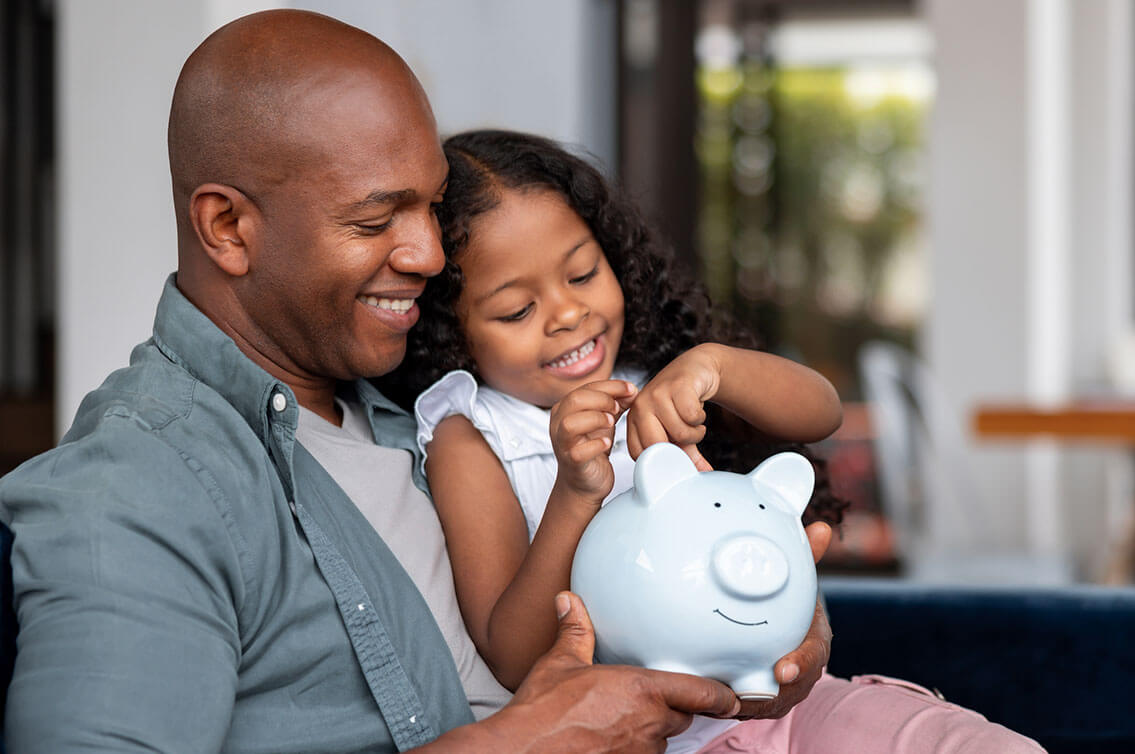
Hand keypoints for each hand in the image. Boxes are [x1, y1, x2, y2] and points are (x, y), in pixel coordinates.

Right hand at [498, 592, 740, 751]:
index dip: (721, 696)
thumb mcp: (560, 663)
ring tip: (627, 719)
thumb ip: (574, 631)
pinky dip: (635, 748)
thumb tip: (569, 601)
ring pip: (662, 740)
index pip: (699, 693)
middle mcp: (648, 723)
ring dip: (653, 730)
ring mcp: (639, 751)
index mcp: (641, 690)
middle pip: (682, 717)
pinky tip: (613, 738)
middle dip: (674, 709)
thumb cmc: (542, 710)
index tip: (731, 696)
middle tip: (658, 700)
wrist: (524, 750)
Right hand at [549, 380, 636, 500]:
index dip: (611, 386)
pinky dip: (596, 445)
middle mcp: (558, 423)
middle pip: (575, 400)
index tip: (631, 389)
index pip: (586, 388)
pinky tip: (607, 443)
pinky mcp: (571, 462)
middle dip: (602, 400)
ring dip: (595, 419)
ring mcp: (562, 443)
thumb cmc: (592, 449)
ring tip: (612, 422)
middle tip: (618, 408)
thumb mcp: (604, 421)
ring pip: (570, 423)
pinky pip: (578, 451)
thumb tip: (631, 390)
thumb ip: (615, 404)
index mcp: (565, 408)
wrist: (585, 483)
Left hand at [625, 345, 719, 470]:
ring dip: (695, 432)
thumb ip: (685, 454)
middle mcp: (640, 407)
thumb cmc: (681, 402)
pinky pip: (692, 417)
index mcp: (634, 420)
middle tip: (687, 438)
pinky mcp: (676, 386)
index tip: (675, 456)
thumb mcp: (678, 430)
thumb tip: (701, 475)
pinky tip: (698, 411)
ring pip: (679, 432)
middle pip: (657, 446)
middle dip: (679, 448)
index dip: (660, 461)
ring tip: (694, 422)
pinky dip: (701, 419)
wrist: (694, 369)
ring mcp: (657, 394)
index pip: (639, 454)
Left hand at [735, 522, 832, 718]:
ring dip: (744, 704)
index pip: (813, 655)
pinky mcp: (761, 701)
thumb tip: (822, 528)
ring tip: (720, 698)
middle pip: (790, 690)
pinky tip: (706, 699)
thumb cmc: (789, 604)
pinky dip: (728, 705)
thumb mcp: (797, 580)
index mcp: (814, 641)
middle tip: (741, 693)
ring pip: (766, 704)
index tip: (784, 670)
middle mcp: (801, 670)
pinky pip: (745, 707)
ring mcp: (783, 690)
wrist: (782, 628)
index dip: (801, 664)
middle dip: (768, 695)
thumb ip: (805, 556)